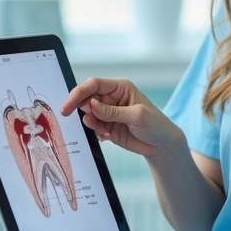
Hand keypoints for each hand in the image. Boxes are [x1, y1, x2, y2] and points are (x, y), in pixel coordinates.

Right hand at [61, 77, 182, 156]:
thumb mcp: (137, 116)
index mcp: (120, 88)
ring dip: (92, 124)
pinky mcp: (106, 126)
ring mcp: (108, 113)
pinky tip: (107, 136)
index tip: (67, 107)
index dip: (79, 93)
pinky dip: (96, 132)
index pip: (94, 85)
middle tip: (89, 122)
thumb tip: (91, 104)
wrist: (162, 145)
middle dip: (82, 110)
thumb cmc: (156, 124)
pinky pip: (92, 127)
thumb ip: (112, 111)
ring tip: (105, 131)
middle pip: (86, 98)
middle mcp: (111, 98)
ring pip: (87, 114)